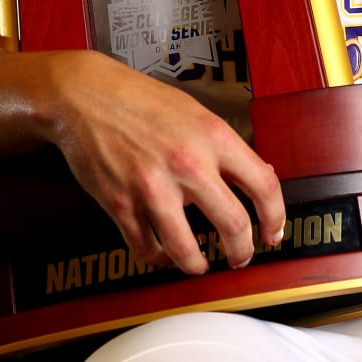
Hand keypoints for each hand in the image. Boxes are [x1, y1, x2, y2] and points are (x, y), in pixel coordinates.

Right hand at [42, 50, 285, 274]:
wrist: (85, 96)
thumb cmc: (141, 99)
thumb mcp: (196, 112)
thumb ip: (225, 146)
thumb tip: (257, 175)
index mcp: (214, 137)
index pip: (263, 185)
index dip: (276, 217)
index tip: (273, 233)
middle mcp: (188, 164)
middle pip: (233, 224)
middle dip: (242, 251)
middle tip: (240, 258)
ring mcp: (153, 188)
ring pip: (187, 249)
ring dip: (197, 265)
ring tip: (199, 265)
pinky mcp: (120, 204)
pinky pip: (146, 248)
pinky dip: (158, 258)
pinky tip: (163, 255)